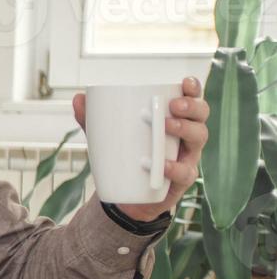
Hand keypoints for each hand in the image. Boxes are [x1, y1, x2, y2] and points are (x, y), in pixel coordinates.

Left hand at [72, 76, 207, 221]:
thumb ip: (94, 119)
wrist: (128, 196)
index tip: (185, 82)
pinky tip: (162, 165)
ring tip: (166, 125)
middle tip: (173, 105)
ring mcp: (187, 157)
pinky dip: (174, 168)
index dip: (193, 89)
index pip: (190, 99)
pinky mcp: (182, 180)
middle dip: (192, 107)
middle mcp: (187, 135)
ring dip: (185, 129)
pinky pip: (186, 172)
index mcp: (174, 119)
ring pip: (199, 138)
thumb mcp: (110, 137)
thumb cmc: (127, 156)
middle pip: (201, 116)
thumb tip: (78, 98)